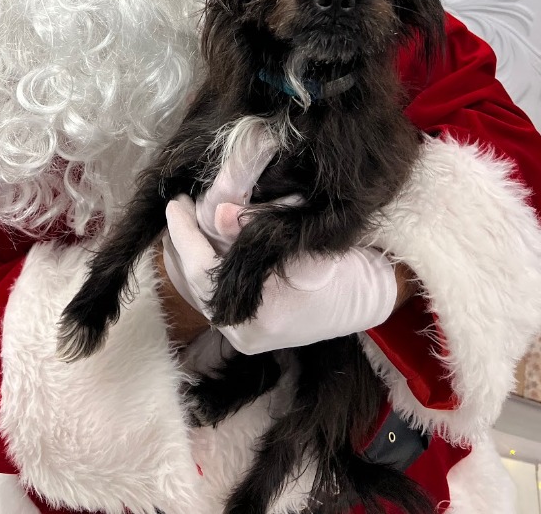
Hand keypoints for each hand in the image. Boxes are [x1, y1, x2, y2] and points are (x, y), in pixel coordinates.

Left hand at [163, 194, 398, 354]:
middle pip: (191, 283)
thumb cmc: (341, 265)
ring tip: (184, 222)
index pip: (202, 269)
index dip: (184, 233)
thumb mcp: (302, 239)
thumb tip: (218, 212)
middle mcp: (245, 333)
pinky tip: (199, 245)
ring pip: (196, 292)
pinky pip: (208, 297)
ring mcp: (243, 337)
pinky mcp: (245, 332)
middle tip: (178, 208)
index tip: (175, 202)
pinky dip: (199, 270)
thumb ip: (257, 226)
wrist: (365, 297)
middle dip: (180, 243)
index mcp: (260, 313)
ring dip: (186, 256)